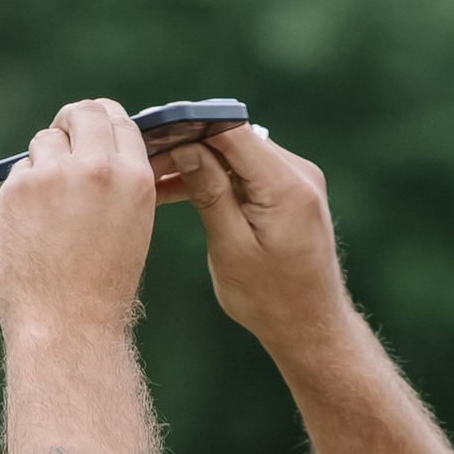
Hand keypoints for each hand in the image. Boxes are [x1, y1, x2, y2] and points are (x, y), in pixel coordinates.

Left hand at [0, 99, 158, 337]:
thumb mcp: (130, 227)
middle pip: (82, 113)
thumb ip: (118, 184)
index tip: (92, 125)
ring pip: (45, 139)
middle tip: (62, 132)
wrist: (67, 325)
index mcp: (135, 177)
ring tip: (47, 196)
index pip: (120, 121)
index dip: (103, 120)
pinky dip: (21, 189)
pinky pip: (19, 170)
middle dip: (72, 120)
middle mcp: (97, 168)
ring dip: (44, 157)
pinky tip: (29, 220)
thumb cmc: (100, 287)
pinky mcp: (18, 189)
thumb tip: (93, 150)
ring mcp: (54, 175)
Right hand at [156, 122, 359, 374]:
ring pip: (235, 155)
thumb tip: (186, 147)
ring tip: (153, 178)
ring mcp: (296, 181)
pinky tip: (178, 188)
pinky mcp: (288, 192)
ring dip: (196, 163)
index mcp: (286, 187)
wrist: (310, 328)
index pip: (231, 131)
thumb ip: (210, 193)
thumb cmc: (271, 300)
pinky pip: (245, 173)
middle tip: (143, 160)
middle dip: (187, 145)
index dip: (188, 126)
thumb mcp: (230, 249)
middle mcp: (298, 174)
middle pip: (232, 140)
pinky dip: (214, 179)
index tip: (152, 134)